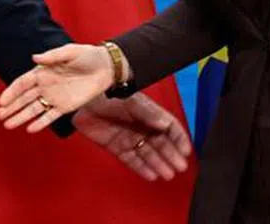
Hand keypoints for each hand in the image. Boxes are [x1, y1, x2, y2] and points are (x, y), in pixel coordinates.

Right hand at [0, 43, 113, 131]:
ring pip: (34, 109)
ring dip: (21, 117)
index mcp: (43, 71)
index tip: (1, 102)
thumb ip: (52, 56)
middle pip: (25, 98)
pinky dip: (40, 122)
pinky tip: (30, 129)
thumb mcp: (70, 52)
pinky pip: (50, 116)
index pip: (23, 83)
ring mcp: (54, 97)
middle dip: (11, 107)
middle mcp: (45, 85)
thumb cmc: (87, 56)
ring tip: (8, 126)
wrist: (106, 67)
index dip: (11, 92)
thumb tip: (34, 57)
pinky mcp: (65, 107)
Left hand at [74, 94, 191, 180]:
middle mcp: (141, 126)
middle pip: (161, 143)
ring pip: (148, 153)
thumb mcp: (131, 101)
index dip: (179, 138)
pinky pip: (131, 159)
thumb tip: (165, 125)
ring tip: (168, 174)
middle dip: (171, 155)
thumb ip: (148, 113)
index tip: (186, 151)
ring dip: (159, 164)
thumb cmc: (109, 94)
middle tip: (179, 167)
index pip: (169, 127)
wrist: (83, 100)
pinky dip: (141, 168)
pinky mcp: (116, 146)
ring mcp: (129, 137)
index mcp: (148, 112)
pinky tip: (151, 175)